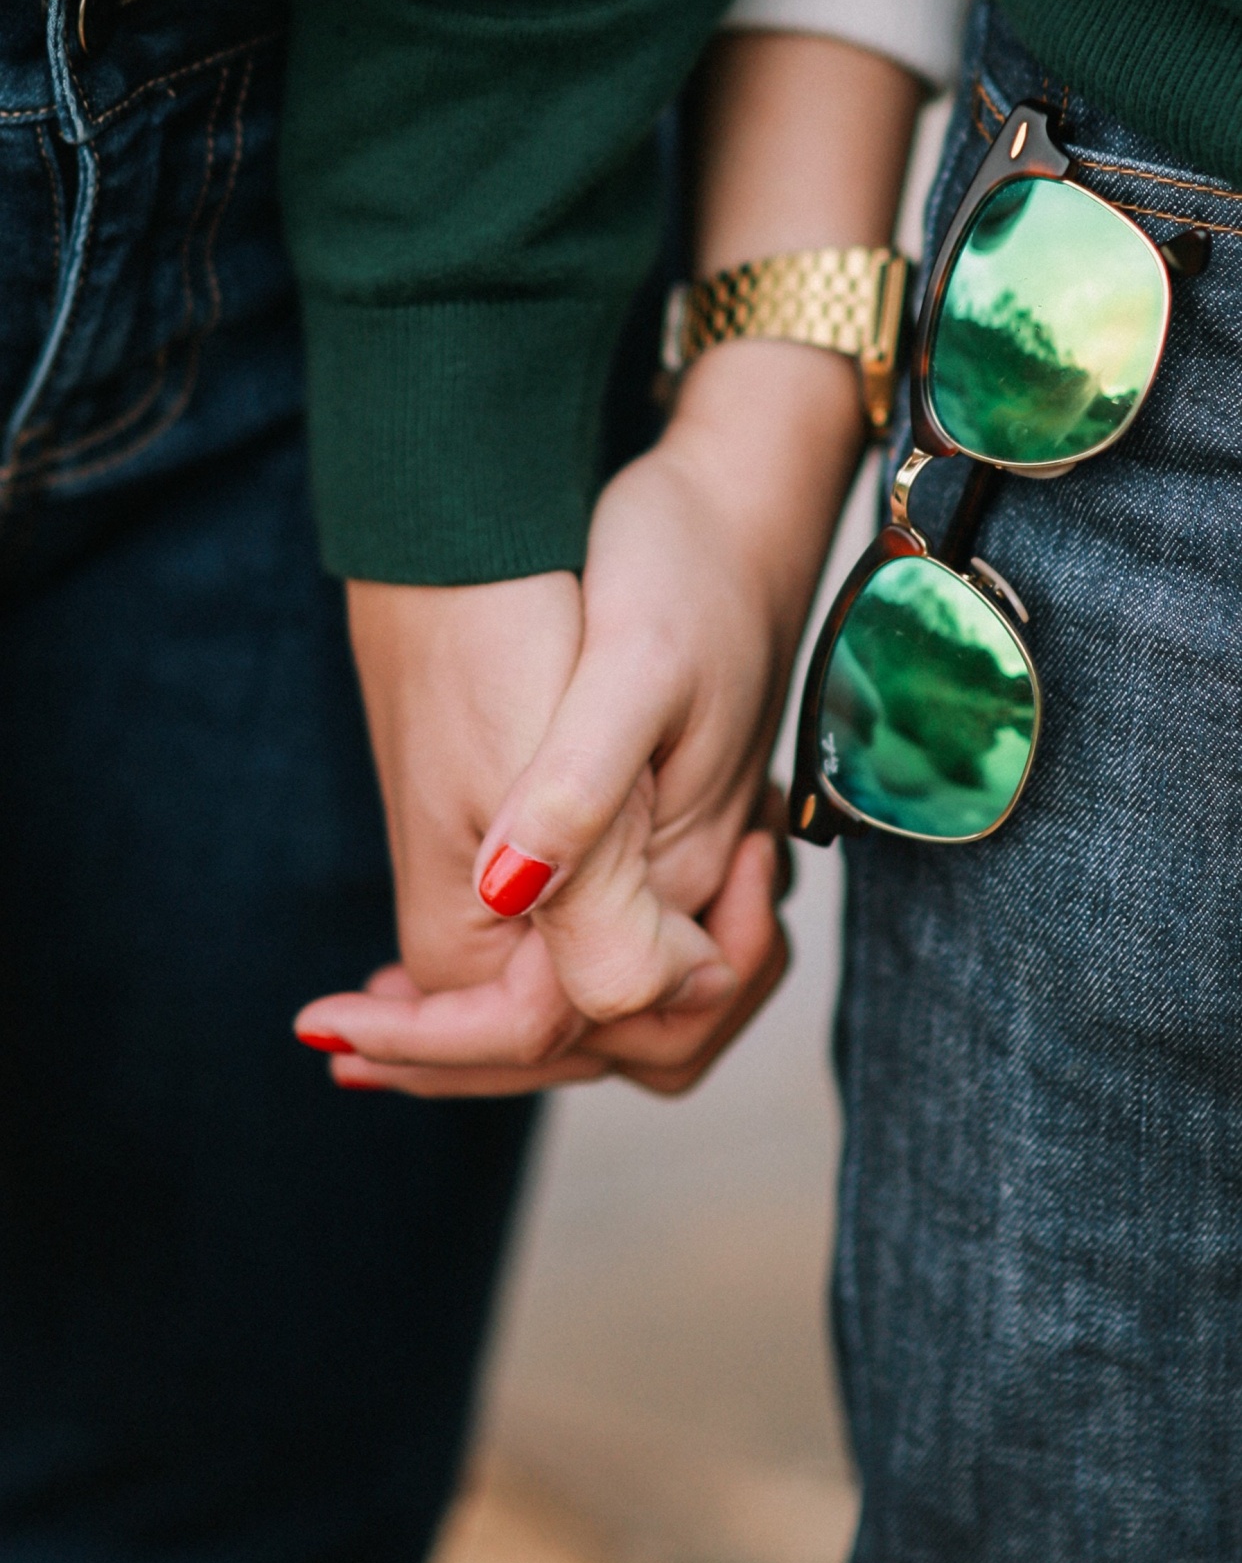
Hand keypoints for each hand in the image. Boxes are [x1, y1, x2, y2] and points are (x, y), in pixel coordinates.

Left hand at [294, 343, 860, 1087]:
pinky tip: (447, 953)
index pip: (565, 1019)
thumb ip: (583, 792)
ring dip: (500, 1034)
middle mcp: (690, 886)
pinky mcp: (664, 831)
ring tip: (381, 1016)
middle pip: (592, 1044)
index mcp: (679, 863)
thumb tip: (501, 897)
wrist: (737, 503)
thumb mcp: (636, 664)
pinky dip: (525, 977)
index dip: (444, 1044)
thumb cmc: (685, 566)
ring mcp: (682, 862)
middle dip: (466, 1060)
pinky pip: (599, 947)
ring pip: (602, 1015)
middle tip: (342, 1039)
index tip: (328, 1028)